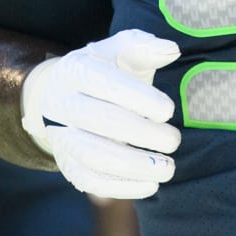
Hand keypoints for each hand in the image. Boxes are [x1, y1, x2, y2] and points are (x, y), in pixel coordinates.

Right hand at [21, 29, 180, 198]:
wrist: (63, 97)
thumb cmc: (105, 71)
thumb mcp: (119, 51)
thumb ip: (144, 48)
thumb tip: (171, 50)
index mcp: (76, 70)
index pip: (105, 83)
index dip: (138, 98)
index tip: (169, 110)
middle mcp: (62, 104)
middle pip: (100, 121)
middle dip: (142, 133)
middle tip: (174, 140)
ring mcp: (61, 137)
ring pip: (93, 156)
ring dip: (135, 165)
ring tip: (168, 167)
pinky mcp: (67, 165)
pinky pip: (90, 181)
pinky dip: (122, 187)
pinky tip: (151, 184)